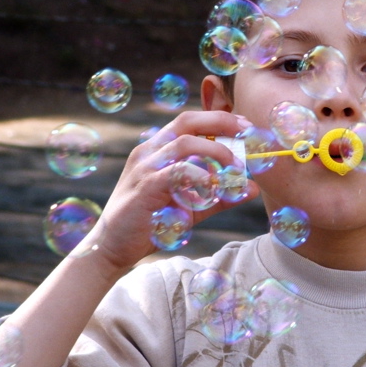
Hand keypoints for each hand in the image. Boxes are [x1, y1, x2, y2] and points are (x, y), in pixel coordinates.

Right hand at [85, 110, 257, 275]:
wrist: (112, 247)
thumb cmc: (151, 223)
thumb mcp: (190, 206)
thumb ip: (219, 196)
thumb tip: (252, 188)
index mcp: (157, 149)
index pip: (189, 121)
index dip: (219, 118)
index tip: (245, 125)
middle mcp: (150, 152)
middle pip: (187, 122)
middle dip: (221, 122)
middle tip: (246, 133)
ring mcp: (145, 168)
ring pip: (185, 143)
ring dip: (217, 152)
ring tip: (236, 169)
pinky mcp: (146, 187)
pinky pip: (178, 172)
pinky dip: (201, 176)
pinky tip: (214, 187)